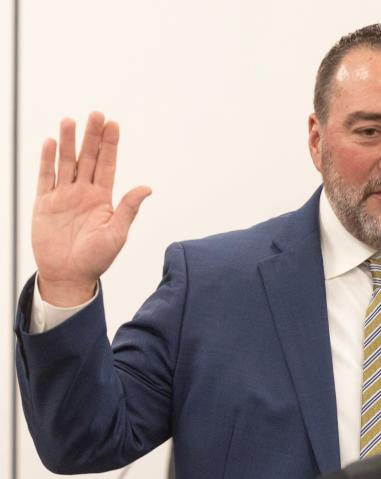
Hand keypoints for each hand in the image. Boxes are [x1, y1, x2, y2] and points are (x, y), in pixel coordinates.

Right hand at [32, 112, 151, 305]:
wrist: (69, 275)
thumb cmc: (96, 259)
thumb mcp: (117, 234)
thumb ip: (128, 209)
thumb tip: (147, 188)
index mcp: (103, 200)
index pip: (107, 166)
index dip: (110, 145)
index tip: (113, 125)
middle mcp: (84, 194)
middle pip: (88, 158)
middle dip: (92, 137)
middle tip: (96, 114)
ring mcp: (64, 197)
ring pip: (66, 163)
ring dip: (69, 142)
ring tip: (71, 121)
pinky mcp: (45, 203)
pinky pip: (46, 177)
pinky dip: (48, 160)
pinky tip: (52, 143)